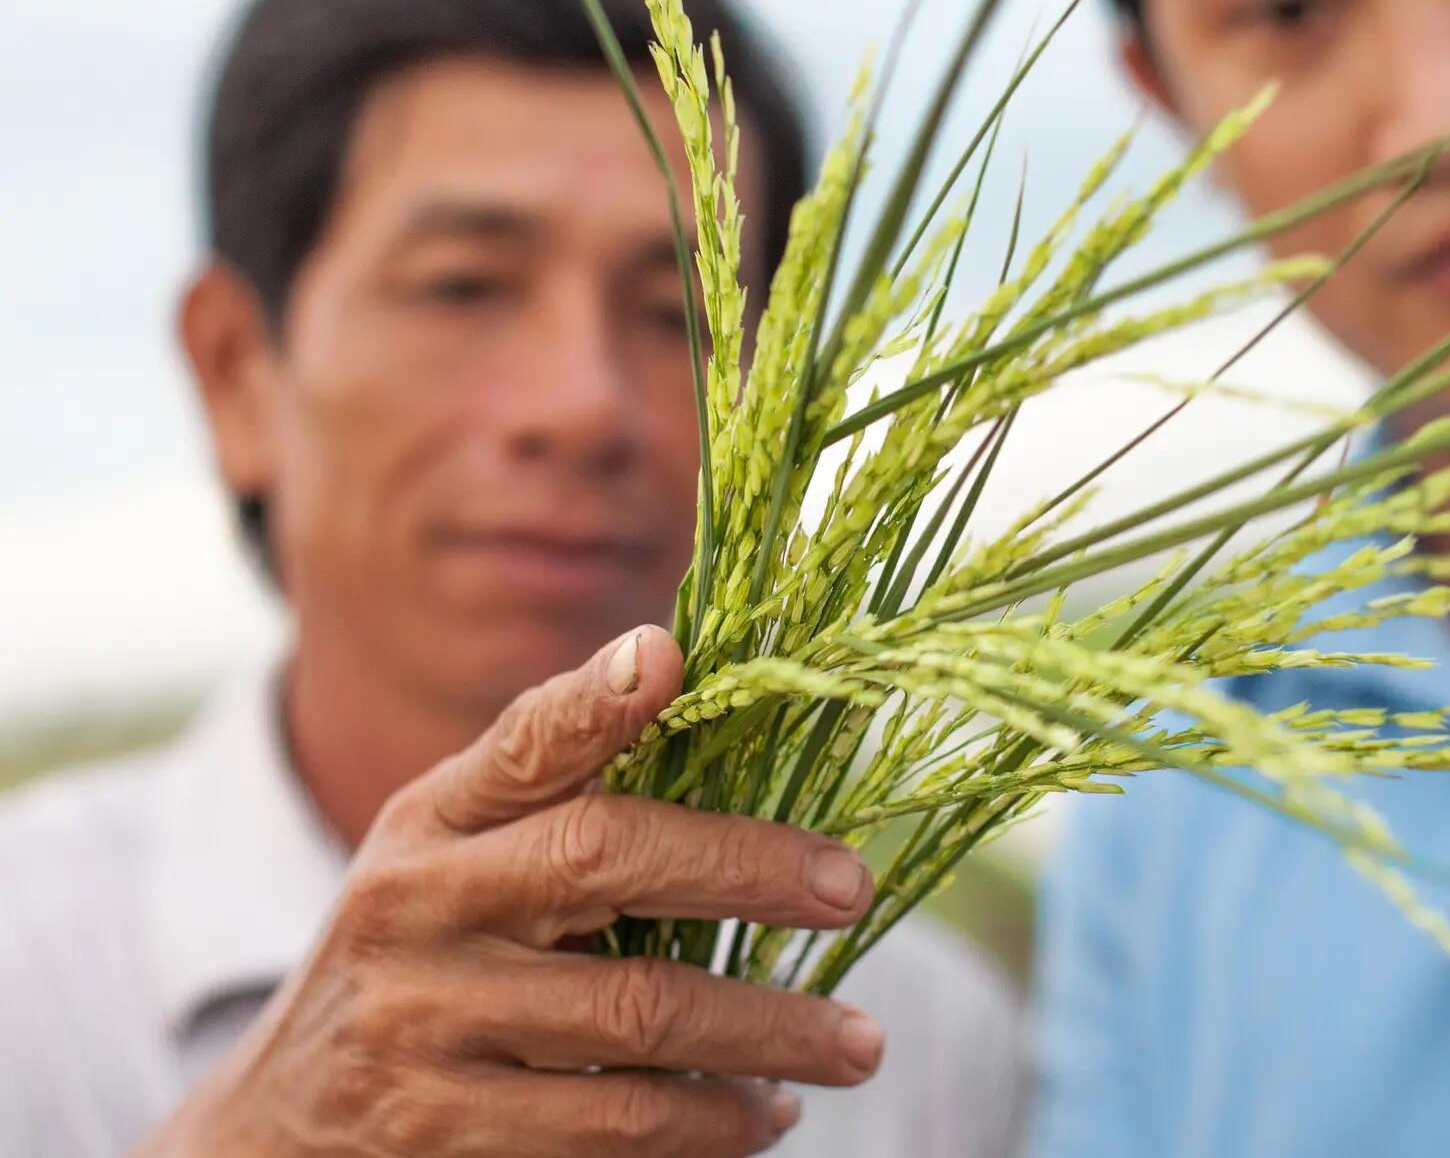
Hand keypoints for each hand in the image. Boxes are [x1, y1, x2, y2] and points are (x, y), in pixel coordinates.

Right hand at [137, 625, 883, 1156]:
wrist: (276, 1125)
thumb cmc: (418, 954)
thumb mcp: (450, 855)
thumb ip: (551, 778)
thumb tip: (681, 664)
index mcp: (431, 824)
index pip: (519, 744)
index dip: (595, 699)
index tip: (670, 658)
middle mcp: (418, 908)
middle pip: (604, 861)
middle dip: (748, 869)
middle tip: (854, 890)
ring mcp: (423, 1025)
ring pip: (633, 1016)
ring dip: (765, 1031)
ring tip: (852, 1042)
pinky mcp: (441, 1135)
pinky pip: (608, 1130)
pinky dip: (707, 1124)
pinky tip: (762, 1115)